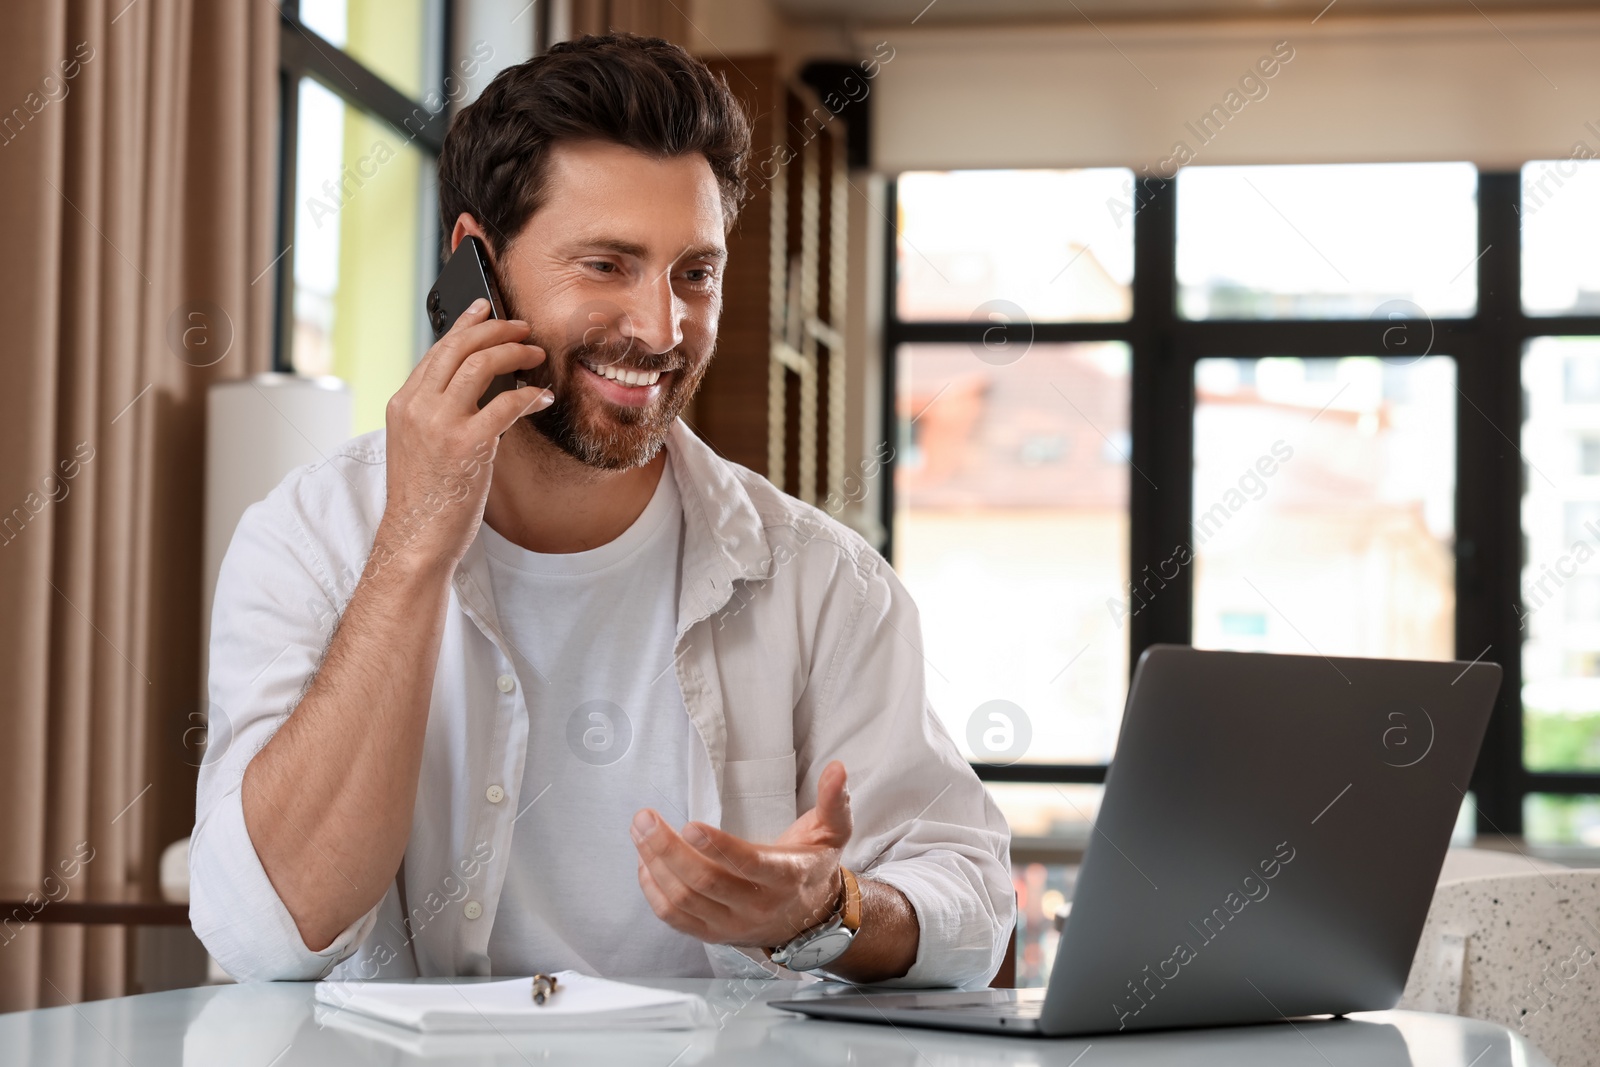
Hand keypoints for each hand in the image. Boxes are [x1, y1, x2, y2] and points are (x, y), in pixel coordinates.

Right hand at [374, 299, 550, 576]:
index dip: (466, 325)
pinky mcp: (467, 444)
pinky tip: (543, 396)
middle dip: (496, 329)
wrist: (415, 538)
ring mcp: (440, 424)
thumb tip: (479, 387)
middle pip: (459, 347)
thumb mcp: (418, 445)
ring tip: (536, 354)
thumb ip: (437, 413)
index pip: (436, 350)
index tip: (486, 308)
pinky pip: (507, 403)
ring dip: (515, 353)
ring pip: (480, 364)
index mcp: (402, 404)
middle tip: (523, 327)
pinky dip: (530, 395)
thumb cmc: (424, 499)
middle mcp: (417, 407)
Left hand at [631, 760, 852, 948]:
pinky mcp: (713, 934)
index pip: (749, 866)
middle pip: (705, 883)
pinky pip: (675, 919)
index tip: (689, 825)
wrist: (810, 917)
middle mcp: (758, 907)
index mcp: (787, 877)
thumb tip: (838, 769)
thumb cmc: (812, 866)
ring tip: (640, 832)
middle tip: (645, 818)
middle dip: (669, 849)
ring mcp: (733, 924)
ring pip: (684, 901)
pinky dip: (654, 892)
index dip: (718, 847)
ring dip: (655, 865)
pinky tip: (646, 863)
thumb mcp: (832, 832)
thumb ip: (834, 801)